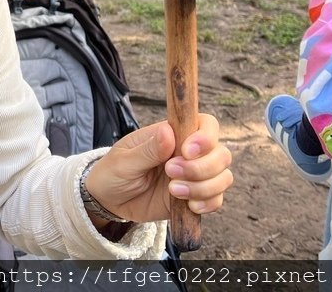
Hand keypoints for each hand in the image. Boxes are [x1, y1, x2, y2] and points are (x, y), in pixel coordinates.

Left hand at [84, 114, 232, 224]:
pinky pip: (217, 199)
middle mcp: (188, 153)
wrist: (108, 201)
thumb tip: (168, 131)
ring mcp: (194, 176)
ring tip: (174, 191)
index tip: (187, 151)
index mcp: (172, 134)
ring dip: (204, 187)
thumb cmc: (113, 173)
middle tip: (171, 173)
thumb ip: (147, 150)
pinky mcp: (194, 197)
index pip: (205, 124)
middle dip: (202, 167)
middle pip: (220, 153)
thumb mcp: (123, 161)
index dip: (205, 136)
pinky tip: (189, 206)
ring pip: (223, 176)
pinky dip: (208, 203)